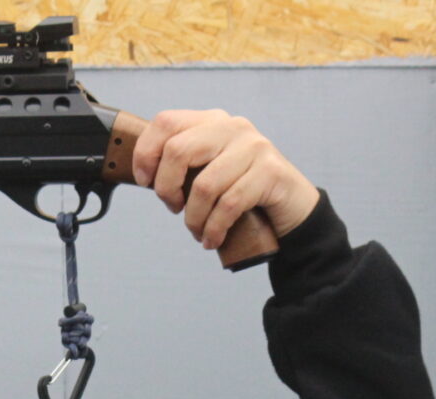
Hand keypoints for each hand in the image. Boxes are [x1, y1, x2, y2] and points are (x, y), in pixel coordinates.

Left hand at [130, 110, 319, 250]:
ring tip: (197, 232)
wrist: (292, 207)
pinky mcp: (270, 171)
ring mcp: (254, 147)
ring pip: (204, 185)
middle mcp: (232, 127)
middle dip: (167, 188)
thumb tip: (143, 175)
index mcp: (211, 122)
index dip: (146, 153)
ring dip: (194, 219)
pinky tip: (211, 239)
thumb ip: (182, 166)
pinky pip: (229, 204)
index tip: (145, 182)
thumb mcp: (207, 172)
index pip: (165, 122)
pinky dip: (214, 228)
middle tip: (174, 208)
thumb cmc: (241, 192)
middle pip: (178, 151)